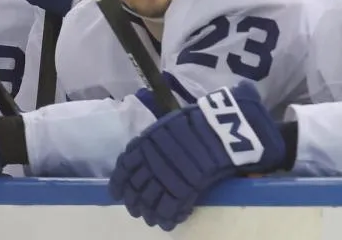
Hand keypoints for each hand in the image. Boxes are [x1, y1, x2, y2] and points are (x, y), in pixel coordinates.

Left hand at [109, 82, 285, 230]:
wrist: (223, 128)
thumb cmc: (202, 120)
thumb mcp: (174, 123)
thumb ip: (160, 137)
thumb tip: (152, 145)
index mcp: (147, 142)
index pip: (125, 167)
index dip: (120, 182)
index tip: (118, 192)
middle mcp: (150, 160)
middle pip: (135, 188)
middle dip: (135, 201)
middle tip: (137, 209)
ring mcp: (165, 176)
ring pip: (149, 202)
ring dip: (149, 212)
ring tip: (152, 218)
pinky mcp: (182, 190)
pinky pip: (169, 208)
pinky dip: (168, 217)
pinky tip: (170, 222)